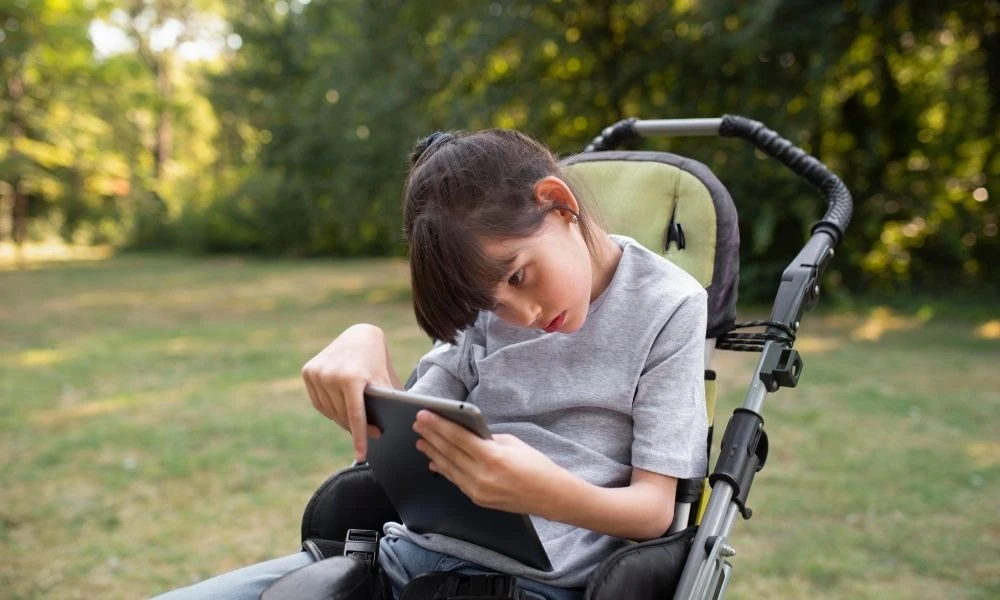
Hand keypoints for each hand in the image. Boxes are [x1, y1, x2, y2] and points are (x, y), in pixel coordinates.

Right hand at [301, 324, 399, 461]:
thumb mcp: (386, 380)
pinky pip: (319, 402)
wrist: (360, 334)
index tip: (361, 456)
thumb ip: (388, 403)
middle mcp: (330, 375)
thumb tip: (394, 430)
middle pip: (342, 415)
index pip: (355, 416)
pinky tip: (342, 411)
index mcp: (351, 377)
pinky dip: (330, 409)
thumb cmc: (379, 360)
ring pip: (329, 411)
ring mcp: (317, 373)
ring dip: (342, 420)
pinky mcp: (308, 371)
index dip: (359, 438)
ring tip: (358, 423)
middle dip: (356, 428)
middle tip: (372, 435)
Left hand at [412, 410, 565, 515]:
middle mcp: (481, 475)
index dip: (438, 425)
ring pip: (448, 468)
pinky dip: (444, 469)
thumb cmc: (536, 465)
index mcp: (492, 457)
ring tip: (421, 440)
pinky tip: (434, 460)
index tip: (424, 415)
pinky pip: (456, 480)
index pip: (458, 438)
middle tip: (417, 424)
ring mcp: (478, 490)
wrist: (550, 496)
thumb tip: (466, 434)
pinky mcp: (478, 499)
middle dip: (431, 436)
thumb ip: (487, 439)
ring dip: (433, 453)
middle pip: (449, 452)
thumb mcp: (513, 443)